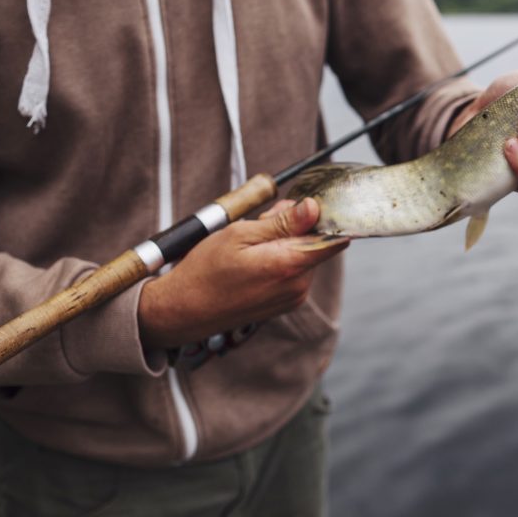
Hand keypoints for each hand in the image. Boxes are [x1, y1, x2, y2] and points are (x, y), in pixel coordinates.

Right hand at [137, 198, 348, 348]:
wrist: (183, 310)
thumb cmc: (205, 271)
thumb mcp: (240, 234)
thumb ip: (282, 222)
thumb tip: (313, 208)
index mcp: (290, 265)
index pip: (334, 238)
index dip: (322, 216)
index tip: (304, 206)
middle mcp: (298, 286)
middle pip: (315, 243)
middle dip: (294, 227)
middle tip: (260, 223)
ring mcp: (293, 297)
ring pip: (303, 256)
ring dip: (284, 243)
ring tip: (250, 245)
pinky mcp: (285, 303)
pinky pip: (293, 272)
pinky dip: (279, 260)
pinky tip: (253, 261)